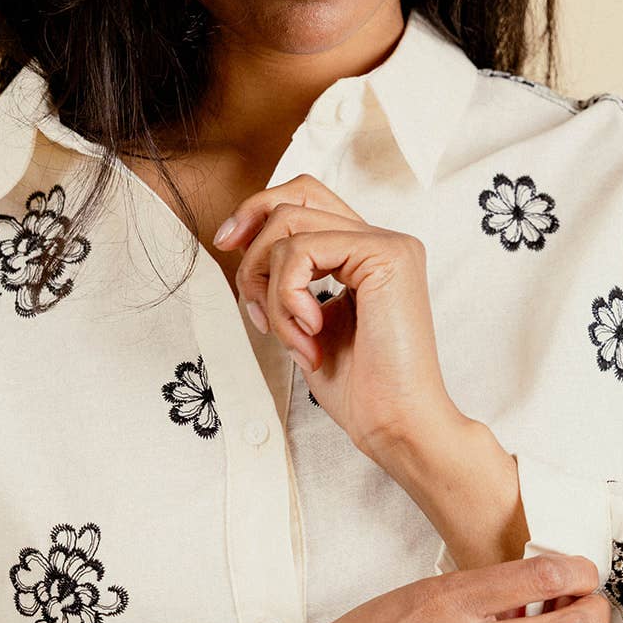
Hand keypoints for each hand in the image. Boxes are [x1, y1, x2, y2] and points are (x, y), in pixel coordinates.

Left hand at [215, 173, 462, 461]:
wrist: (396, 425)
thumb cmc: (360, 391)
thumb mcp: (306, 324)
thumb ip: (287, 281)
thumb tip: (242, 244)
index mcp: (366, 256)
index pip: (304, 201)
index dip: (257, 213)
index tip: (227, 245)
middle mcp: (382, 241)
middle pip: (293, 197)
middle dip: (252, 246)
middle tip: (252, 307)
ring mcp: (388, 245)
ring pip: (289, 226)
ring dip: (270, 290)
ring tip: (294, 340)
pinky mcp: (387, 256)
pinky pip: (301, 250)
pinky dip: (287, 297)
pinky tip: (309, 336)